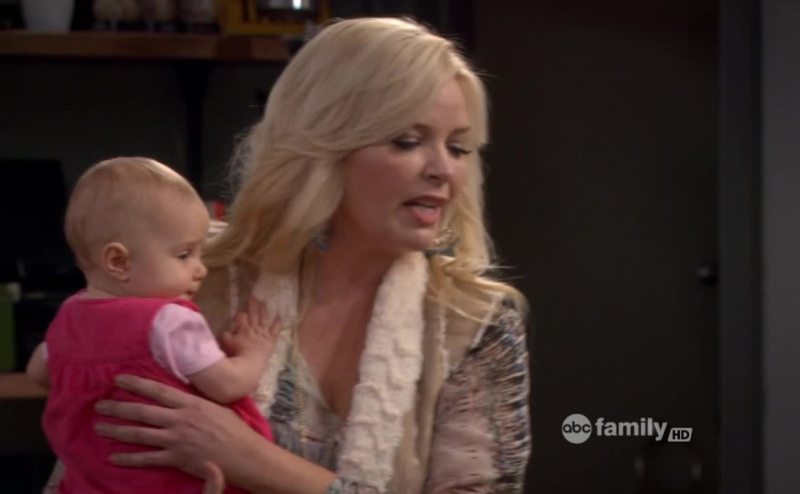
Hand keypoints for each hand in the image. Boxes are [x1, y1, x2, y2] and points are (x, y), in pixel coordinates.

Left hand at [93, 374, 337, 492]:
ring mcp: (176, 440)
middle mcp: (180, 420)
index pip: (157, 390)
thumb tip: (180, 395)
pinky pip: (147, 459)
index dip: (136, 384)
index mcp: (190, 404)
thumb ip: (195, 402)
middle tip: (99, 405)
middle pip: (142, 412)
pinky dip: (129, 458)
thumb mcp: (216, 407)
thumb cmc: (234, 429)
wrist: (244, 455)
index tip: (118, 379)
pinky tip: (114, 457)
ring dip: (117, 430)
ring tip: (100, 427)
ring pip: (140, 434)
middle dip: (118, 407)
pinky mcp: (176, 459)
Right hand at [220, 296, 280, 358]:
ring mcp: (263, 334)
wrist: (250, 364)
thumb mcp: (226, 344)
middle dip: (253, 305)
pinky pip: (276, 330)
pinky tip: (279, 316)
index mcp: (243, 329)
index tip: (240, 313)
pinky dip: (278, 323)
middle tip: (254, 296)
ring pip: (264, 319)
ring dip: (264, 310)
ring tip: (264, 303)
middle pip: (253, 314)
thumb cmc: (236, 355)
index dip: (240, 314)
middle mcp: (254, 329)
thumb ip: (225, 336)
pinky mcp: (271, 340)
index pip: (241, 317)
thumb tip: (225, 331)